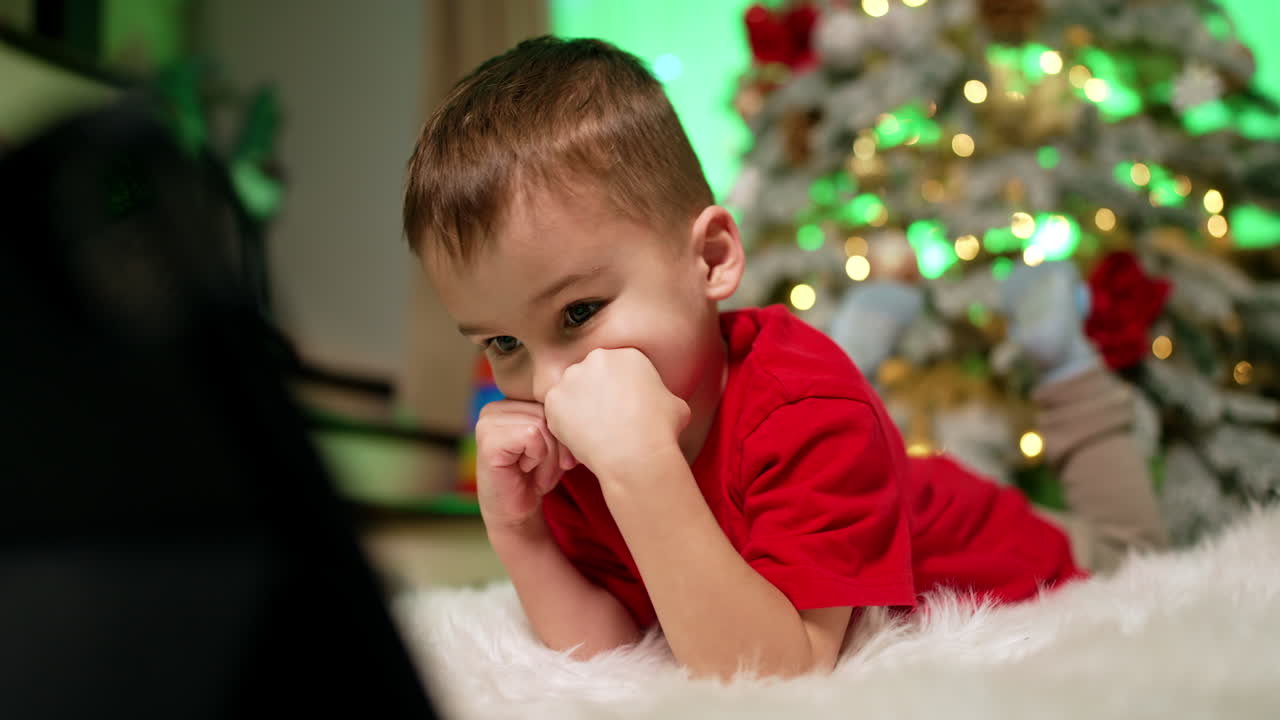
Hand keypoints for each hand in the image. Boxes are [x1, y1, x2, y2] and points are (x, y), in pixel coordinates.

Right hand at [474, 400, 576, 535]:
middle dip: (558, 445)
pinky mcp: (487, 440)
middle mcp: (494, 406)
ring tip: (535, 470)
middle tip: (546, 468)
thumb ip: (561, 418)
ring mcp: (487, 422)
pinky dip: (537, 459)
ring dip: (548, 456)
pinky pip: (531, 437)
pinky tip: (524, 470)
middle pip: (548, 412)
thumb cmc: (536, 475)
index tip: (562, 456)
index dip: (563, 430)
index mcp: (509, 401)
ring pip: (542, 424)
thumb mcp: (555, 440)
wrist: (516, 512)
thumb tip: (582, 405)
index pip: (552, 399)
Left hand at [543, 348, 689, 476]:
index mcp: (626, 353)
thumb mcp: (676, 404)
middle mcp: (596, 358)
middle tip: (605, 419)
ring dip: (578, 408)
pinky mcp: (553, 398)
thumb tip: (663, 402)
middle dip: (595, 394)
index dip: (618, 390)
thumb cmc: (660, 430)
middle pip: (591, 375)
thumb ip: (662, 394)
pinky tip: (581, 437)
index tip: (622, 408)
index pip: (616, 368)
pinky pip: (555, 410)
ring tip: (593, 431)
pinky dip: (564, 424)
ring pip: (571, 391)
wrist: (636, 453)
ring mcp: (571, 377)